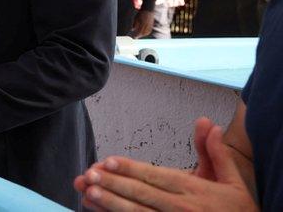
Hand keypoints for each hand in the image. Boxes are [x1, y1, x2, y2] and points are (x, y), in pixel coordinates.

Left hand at [74, 124, 256, 211]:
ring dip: (110, 203)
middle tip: (89, 174)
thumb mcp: (231, 180)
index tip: (108, 160)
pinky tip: (96, 208)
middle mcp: (181, 208)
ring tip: (88, 192)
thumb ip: (215, 153)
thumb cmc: (236, 211)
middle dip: (114, 184)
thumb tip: (206, 123)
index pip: (157, 177)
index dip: (132, 169)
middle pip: (142, 194)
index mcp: (194, 191)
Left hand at [130, 9, 153, 38]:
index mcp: (142, 23)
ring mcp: (150, 25)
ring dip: (143, 35)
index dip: (136, 35)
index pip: (139, 31)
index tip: (134, 37)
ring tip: (139, 35)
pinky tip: (143, 33)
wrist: (148, 10)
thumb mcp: (136, 18)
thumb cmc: (141, 14)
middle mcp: (147, 25)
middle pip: (143, 33)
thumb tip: (132, 30)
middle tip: (136, 37)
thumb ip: (134, 24)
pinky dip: (146, 33)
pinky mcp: (151, 25)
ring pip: (147, 32)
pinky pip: (149, 31)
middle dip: (139, 36)